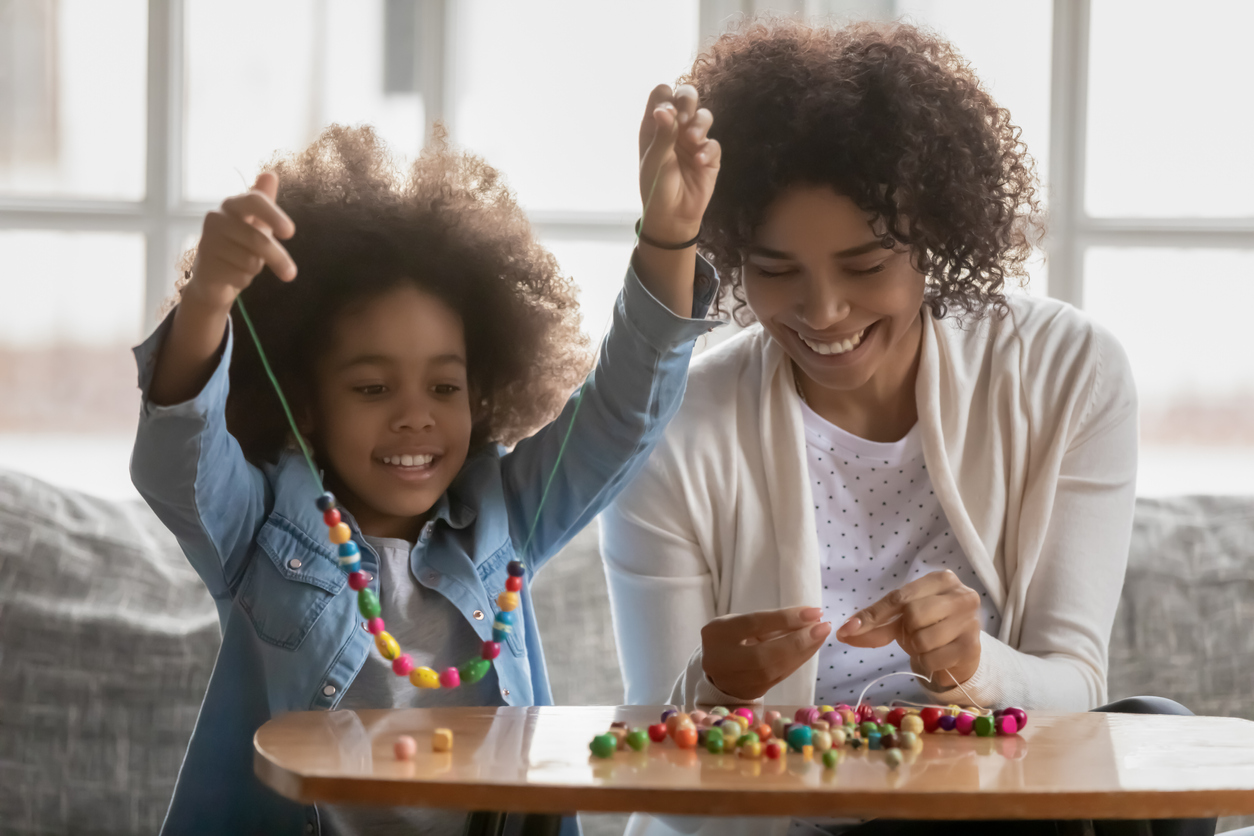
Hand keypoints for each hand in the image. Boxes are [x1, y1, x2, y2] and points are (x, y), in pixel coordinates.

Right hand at [185, 171, 296, 312]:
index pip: (254, 200)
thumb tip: (270, 174)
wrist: (214, 275)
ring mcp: (207, 241)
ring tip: (244, 265)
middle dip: (278, 259)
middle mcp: (216, 218)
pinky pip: (240, 277)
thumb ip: (264, 201)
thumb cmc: (240, 244)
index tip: (290, 233)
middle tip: (291, 274)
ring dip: (255, 269)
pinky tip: (232, 275)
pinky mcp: (205, 265)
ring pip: (251, 261)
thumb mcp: (256, 222)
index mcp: (232, 205)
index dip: (274, 215)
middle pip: (258, 240)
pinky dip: (243, 280)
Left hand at [637, 84, 719, 245]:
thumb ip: (662, 134)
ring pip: (704, 116)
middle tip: (684, 117)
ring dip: (700, 124)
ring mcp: (694, 140)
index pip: (661, 94)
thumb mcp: (655, 160)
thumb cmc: (656, 187)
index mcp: (656, 125)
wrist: (672, 216)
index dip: (665, 98)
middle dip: (687, 100)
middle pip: (686, 96)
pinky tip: (698, 162)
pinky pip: (714, 144)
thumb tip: (664, 109)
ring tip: (692, 140)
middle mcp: (676, 128)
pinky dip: (707, 150)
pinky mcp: (710, 156)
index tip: (666, 115)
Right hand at [701, 606, 830, 699]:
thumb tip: (809, 618)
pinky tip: (810, 649)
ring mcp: (733, 681)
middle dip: (798, 641)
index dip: (786, 618)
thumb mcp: (742, 622)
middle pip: (764, 655)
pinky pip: (778, 678)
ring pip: (773, 670)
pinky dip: (797, 662)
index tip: (814, 612)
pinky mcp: (748, 693)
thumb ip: (771, 622)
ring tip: (821, 636)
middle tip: (823, 627)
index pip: (755, 624)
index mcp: (716, 633)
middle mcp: (720, 660)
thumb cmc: (732, 637)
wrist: (715, 666)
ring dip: (803, 653)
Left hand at [835, 570, 981, 688]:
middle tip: (914, 634)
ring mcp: (970, 620)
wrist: (963, 650)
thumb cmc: (931, 626)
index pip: (899, 597)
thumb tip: (844, 632)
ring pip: (923, 639)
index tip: (846, 629)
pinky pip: (933, 659)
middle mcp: (960, 595)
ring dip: (917, 648)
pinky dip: (927, 662)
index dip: (872, 615)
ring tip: (928, 644)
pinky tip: (939, 656)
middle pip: (913, 615)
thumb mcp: (904, 619)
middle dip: (906, 631)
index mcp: (941, 579)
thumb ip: (876, 622)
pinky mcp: (972, 646)